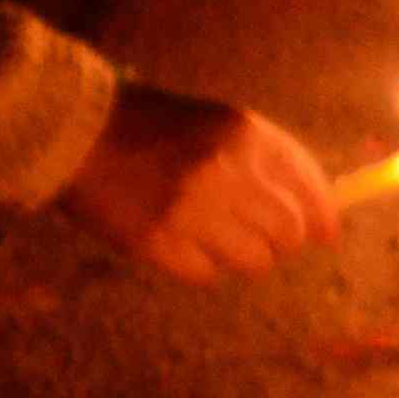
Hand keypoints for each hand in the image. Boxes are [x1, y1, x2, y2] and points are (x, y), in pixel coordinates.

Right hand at [66, 84, 336, 281]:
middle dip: (282, 240)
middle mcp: (226, 171)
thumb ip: (267, 163)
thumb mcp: (215, 124)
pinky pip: (208, 273)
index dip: (322, 215)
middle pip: (288, 232)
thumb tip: (323, 221)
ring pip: (255, 260)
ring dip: (243, 254)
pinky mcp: (160, 243)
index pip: (309, 185)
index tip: (325, 231)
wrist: (73, 130)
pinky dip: (202, 264)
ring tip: (213, 233)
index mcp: (244, 133)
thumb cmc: (150, 125)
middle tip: (261, 234)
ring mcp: (193, 210)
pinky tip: (181, 239)